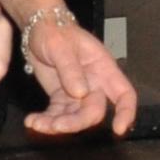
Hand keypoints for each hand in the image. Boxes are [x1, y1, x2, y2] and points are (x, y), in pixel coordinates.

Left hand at [15, 8, 139, 139]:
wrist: (38, 29)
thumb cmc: (55, 32)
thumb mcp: (61, 47)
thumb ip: (71, 69)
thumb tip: (81, 93)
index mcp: (103, 68)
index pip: (125, 94)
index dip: (126, 112)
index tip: (118, 130)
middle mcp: (94, 84)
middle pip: (94, 112)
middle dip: (76, 123)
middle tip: (56, 125)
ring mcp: (77, 93)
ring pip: (73, 118)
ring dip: (57, 125)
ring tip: (36, 124)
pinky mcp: (61, 97)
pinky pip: (56, 115)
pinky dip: (45, 121)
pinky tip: (32, 121)